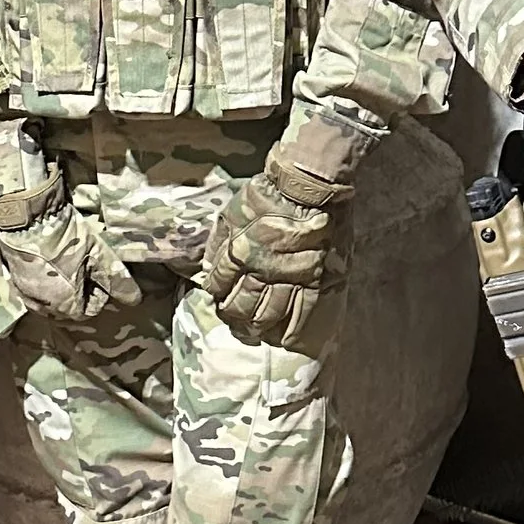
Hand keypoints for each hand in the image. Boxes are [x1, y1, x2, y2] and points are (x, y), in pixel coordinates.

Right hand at [0, 176, 141, 322]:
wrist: (29, 216)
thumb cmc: (68, 238)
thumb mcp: (100, 256)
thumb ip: (118, 281)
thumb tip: (136, 301)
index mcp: (66, 306)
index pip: (88, 311)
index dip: (98, 292)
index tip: (97, 271)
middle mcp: (43, 306)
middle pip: (68, 307)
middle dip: (79, 291)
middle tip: (83, 265)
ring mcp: (25, 293)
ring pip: (50, 298)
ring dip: (60, 287)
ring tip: (67, 262)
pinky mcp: (14, 279)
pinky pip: (33, 288)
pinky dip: (43, 280)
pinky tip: (48, 261)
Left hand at [199, 115, 363, 347]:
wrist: (307, 185)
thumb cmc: (267, 194)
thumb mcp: (232, 211)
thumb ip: (219, 241)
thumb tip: (209, 266)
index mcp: (238, 253)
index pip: (219, 284)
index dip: (215, 292)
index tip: (216, 295)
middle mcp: (261, 271)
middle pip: (241, 306)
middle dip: (232, 315)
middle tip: (232, 318)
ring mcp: (289, 278)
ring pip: (267, 315)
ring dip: (256, 326)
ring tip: (252, 330)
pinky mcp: (314, 280)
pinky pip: (303, 313)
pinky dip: (292, 330)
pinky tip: (284, 338)